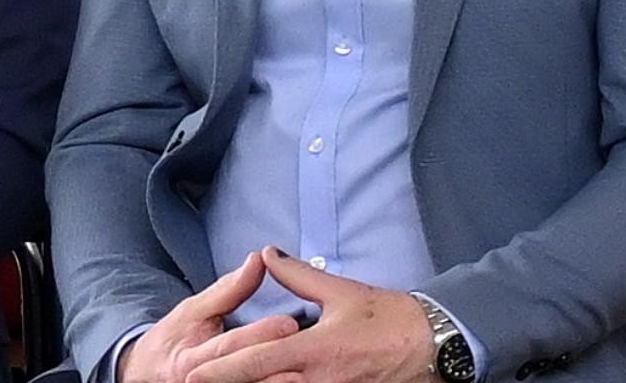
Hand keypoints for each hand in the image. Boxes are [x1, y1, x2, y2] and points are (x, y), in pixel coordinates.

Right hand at [118, 253, 299, 382]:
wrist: (148, 376)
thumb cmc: (174, 339)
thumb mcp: (193, 310)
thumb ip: (228, 290)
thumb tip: (258, 259)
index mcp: (193, 357)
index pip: (229, 345)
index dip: (259, 335)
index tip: (289, 323)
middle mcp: (202, 382)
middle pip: (242, 373)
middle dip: (274, 364)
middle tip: (306, 351)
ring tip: (306, 376)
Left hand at [182, 247, 434, 382]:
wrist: (432, 344)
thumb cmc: (386, 317)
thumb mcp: (339, 292)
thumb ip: (298, 274)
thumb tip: (266, 255)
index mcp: (314, 350)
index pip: (257, 361)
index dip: (222, 370)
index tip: (193, 372)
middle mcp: (320, 380)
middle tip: (196, 382)